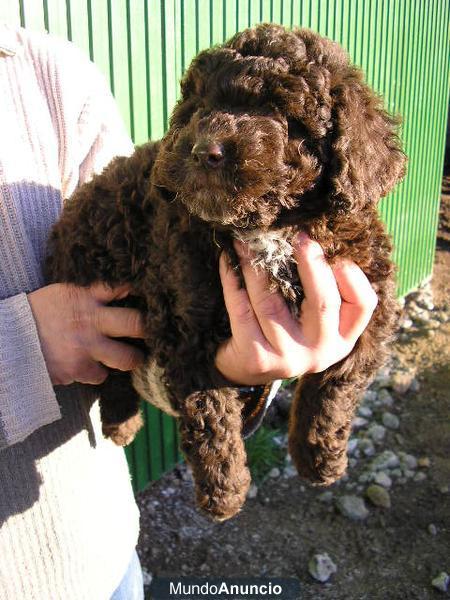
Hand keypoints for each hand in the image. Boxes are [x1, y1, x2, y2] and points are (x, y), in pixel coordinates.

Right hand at [28, 283, 144, 384]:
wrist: (9, 339)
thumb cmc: (38, 313)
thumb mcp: (63, 294)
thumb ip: (89, 294)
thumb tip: (120, 293)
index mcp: (86, 297)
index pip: (120, 287)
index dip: (137, 291)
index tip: (152, 295)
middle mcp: (91, 321)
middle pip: (135, 324)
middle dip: (148, 329)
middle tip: (153, 332)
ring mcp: (86, 347)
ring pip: (126, 358)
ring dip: (130, 359)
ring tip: (131, 358)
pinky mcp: (78, 369)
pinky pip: (100, 375)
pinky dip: (96, 372)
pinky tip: (88, 365)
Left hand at [215, 233, 377, 384]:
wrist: (247, 370)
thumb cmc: (285, 330)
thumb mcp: (313, 318)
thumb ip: (322, 288)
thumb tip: (311, 238)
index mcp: (342, 337)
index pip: (363, 305)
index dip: (354, 277)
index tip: (337, 255)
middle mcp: (321, 351)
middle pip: (324, 302)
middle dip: (311, 264)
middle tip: (298, 237)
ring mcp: (288, 358)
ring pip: (271, 302)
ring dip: (256, 266)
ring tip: (247, 241)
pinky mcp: (257, 358)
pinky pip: (241, 310)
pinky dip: (232, 281)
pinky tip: (228, 260)